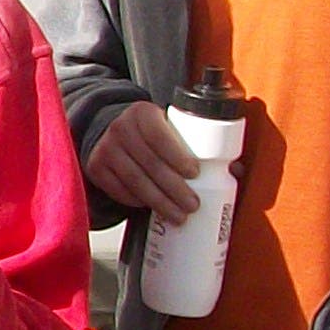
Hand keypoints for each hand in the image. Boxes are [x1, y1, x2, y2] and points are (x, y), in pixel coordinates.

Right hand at [88, 98, 208, 221]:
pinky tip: (151, 207)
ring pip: (135, 181)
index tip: (194, 174)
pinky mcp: (96, 167)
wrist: (108, 127)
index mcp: (142, 114)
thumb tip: (234, 170)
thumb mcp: (165, 124)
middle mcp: (120, 128)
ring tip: (177, 215)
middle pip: (150, 164)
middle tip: (192, 205)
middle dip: (174, 189)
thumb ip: (191, 141)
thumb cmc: (147, 130)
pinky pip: (118, 189)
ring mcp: (105, 149)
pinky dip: (136, 201)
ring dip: (159, 201)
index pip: (160, 137)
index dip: (177, 157)